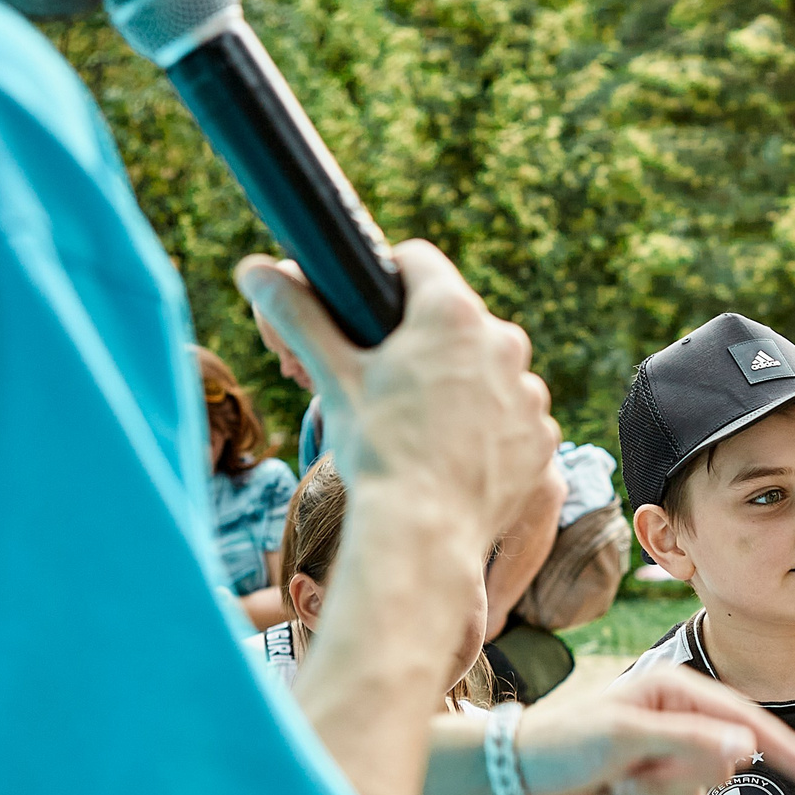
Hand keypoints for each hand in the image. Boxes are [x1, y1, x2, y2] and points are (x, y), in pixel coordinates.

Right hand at [235, 241, 554, 551]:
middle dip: (424, 338)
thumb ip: (298, 314)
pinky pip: (513, 415)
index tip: (371, 310)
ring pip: (487, 367)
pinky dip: (489, 426)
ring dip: (461, 382)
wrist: (425, 533)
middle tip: (387, 378)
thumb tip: (252, 269)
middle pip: (455, 318)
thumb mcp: (332, 375)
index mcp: (451, 311)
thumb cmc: (376, 449)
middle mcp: (504, 341)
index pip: (417, 261)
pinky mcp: (542, 436)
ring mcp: (529, 391)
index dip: (387, 279)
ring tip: (423, 423)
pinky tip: (457, 452)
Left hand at [515, 665, 794, 794]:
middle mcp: (676, 717)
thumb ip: (691, 741)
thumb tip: (747, 746)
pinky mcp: (653, 781)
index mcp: (675, 689)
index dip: (782, 748)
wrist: (517, 775)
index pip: (745, 720)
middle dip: (675, 783)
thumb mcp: (626, 739)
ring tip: (614, 786)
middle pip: (719, 766)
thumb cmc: (563, 744)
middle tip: (629, 776)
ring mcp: (665, 752)